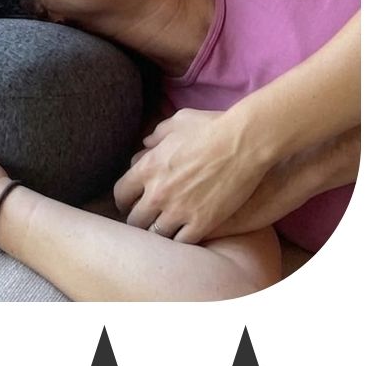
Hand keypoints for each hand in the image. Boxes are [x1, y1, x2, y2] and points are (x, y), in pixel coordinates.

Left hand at [113, 108, 263, 243]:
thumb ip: (158, 134)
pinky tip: (184, 236)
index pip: (121, 194)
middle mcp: (158, 193)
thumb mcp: (178, 122)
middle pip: (135, 220)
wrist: (245, 143)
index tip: (130, 202)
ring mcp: (179, 210)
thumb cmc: (212, 127)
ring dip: (158, 233)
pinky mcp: (202, 223)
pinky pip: (181, 243)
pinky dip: (180, 241)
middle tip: (146, 220)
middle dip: (139, 220)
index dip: (125, 200)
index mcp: (147, 168)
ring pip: (155, 235)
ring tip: (164, 231)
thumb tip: (147, 142)